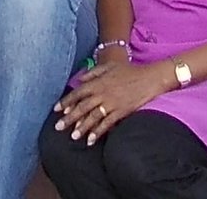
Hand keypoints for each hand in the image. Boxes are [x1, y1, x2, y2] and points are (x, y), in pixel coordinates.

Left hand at [54, 60, 176, 143]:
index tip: (56, 110)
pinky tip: (91, 140)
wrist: (150, 78)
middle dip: (69, 118)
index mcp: (98, 81)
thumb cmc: (130, 70)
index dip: (66, 101)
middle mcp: (102, 93)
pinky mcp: (121, 111)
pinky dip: (98, 132)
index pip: (78, 92)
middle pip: (82, 107)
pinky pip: (107, 124)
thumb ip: (93, 72)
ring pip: (93, 117)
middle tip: (58, 127)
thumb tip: (79, 79)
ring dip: (82, 127)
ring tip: (73, 137)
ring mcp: (112, 103)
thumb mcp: (110, 66)